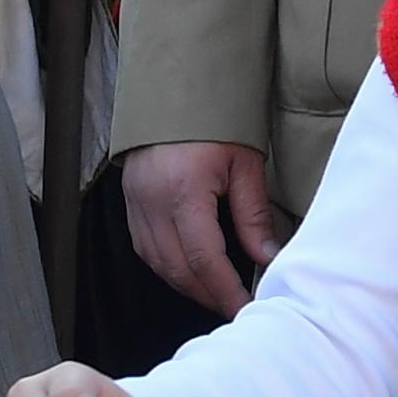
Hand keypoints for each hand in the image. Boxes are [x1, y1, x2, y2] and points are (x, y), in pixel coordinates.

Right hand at [125, 137, 282, 315]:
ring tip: (219, 295)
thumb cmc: (215, 120)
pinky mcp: (129, 202)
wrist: (176, 88)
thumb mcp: (245, 164)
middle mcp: (152, 202)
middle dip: (208, 295)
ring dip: (188, 285)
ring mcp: (135, 203)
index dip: (226, 291)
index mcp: (183, 191)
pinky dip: (169, 267)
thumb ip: (253, 215)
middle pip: (177, 269)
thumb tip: (268, 258)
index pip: (204, 259)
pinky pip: (145, 248)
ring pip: (157, 264)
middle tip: (237, 308)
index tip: (246, 309)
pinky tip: (191, 272)